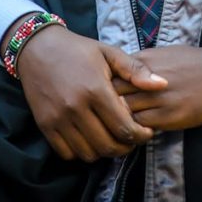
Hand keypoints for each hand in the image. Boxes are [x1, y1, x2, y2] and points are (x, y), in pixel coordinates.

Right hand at [14, 25, 167, 162]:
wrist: (39, 48)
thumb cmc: (79, 50)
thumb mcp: (109, 53)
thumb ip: (136, 70)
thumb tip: (163, 84)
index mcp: (96, 89)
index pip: (124, 127)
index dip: (140, 135)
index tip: (147, 132)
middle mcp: (76, 107)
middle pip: (108, 145)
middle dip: (125, 147)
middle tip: (132, 139)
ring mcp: (59, 119)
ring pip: (89, 153)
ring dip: (104, 151)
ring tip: (112, 138)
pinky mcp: (45, 126)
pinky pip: (67, 153)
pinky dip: (82, 152)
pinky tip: (90, 138)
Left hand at [112, 43, 201, 131]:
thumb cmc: (195, 60)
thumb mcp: (164, 53)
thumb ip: (141, 64)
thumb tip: (120, 75)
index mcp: (145, 61)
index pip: (111, 75)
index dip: (103, 86)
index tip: (102, 94)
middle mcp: (149, 79)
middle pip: (114, 95)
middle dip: (106, 105)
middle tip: (103, 115)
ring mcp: (161, 99)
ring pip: (126, 114)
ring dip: (120, 121)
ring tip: (117, 127)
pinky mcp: (172, 117)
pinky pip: (144, 127)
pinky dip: (136, 130)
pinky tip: (136, 131)